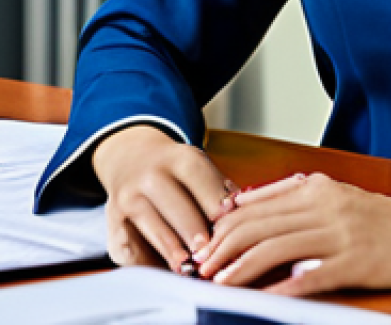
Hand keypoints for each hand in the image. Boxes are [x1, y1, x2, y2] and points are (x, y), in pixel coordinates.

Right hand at [92, 124, 236, 271]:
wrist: (132, 160)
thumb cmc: (178, 173)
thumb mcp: (199, 169)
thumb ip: (217, 190)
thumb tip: (239, 216)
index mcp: (179, 158)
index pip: (199, 178)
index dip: (215, 201)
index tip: (229, 220)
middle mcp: (150, 176)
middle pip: (175, 205)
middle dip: (193, 229)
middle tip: (209, 250)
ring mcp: (127, 200)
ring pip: (151, 227)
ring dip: (171, 249)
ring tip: (187, 267)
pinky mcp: (113, 225)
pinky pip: (131, 247)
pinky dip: (149, 261)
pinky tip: (164, 270)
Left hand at [193, 173, 390, 293]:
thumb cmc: (384, 219)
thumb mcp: (337, 196)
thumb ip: (294, 196)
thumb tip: (245, 204)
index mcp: (318, 187)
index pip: (256, 205)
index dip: (223, 227)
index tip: (204, 245)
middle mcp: (325, 206)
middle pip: (258, 224)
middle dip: (222, 248)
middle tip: (200, 268)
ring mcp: (340, 234)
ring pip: (275, 248)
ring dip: (240, 268)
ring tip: (217, 283)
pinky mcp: (354, 262)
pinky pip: (308, 277)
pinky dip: (279, 289)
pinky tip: (260, 299)